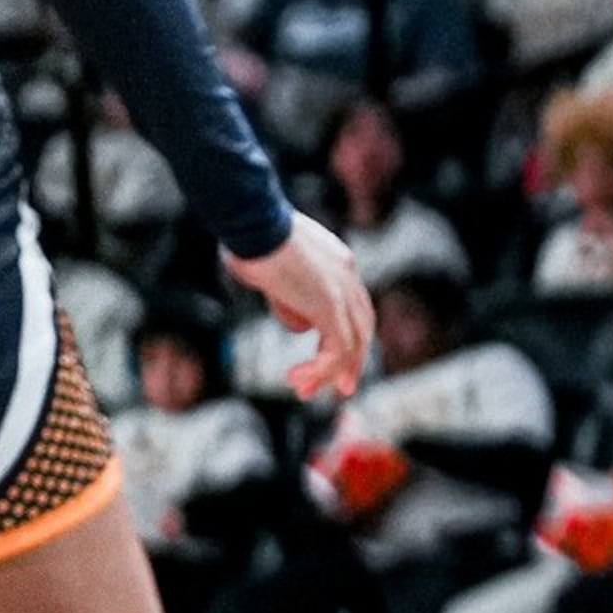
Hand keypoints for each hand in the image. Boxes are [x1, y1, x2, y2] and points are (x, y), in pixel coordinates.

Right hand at [227, 214, 373, 401]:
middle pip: (362, 327)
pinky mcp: (329, 304)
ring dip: (331, 373)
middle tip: (341, 388)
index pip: (354, 307)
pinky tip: (298, 379)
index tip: (332, 358)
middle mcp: (348, 276)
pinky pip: (337, 348)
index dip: (347, 335)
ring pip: (352, 343)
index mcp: (339, 264)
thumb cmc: (250, 239)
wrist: (252, 220)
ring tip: (306, 392)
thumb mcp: (274, 274)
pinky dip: (322, 369)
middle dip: (351, 361)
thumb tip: (299, 326)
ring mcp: (342, 290)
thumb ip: (290, 300)